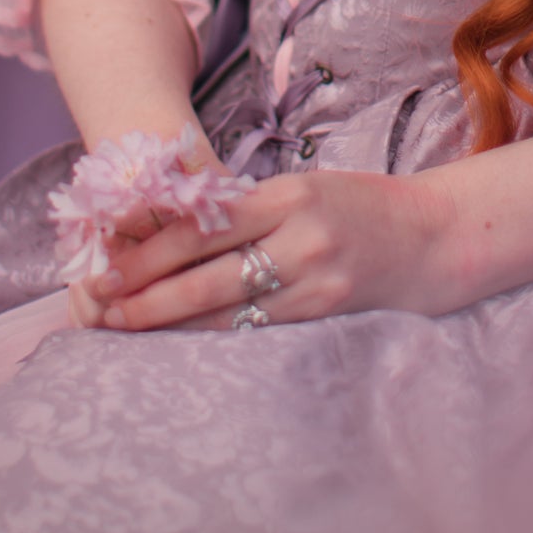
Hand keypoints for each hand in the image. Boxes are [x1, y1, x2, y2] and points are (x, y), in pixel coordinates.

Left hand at [86, 168, 454, 332]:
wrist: (432, 237)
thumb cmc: (357, 206)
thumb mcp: (303, 188)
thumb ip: (246, 209)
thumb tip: (169, 231)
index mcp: (287, 195)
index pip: (201, 229)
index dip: (148, 254)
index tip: (106, 271)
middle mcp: (300, 238)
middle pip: (205, 277)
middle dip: (146, 297)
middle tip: (100, 308)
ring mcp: (316, 282)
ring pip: (227, 312)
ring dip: (170, 324)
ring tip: (128, 330)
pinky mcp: (326, 315)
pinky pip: (258, 329)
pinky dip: (215, 337)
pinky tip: (182, 344)